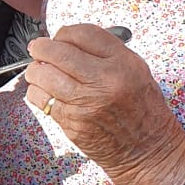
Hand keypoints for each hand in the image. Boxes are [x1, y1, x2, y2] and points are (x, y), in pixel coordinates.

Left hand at [23, 25, 184, 184]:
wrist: (149, 151)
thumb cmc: (144, 112)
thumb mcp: (137, 72)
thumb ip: (106, 54)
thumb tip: (70, 42)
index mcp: (123, 64)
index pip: (83, 34)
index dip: (65, 32)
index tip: (59, 37)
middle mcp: (104, 80)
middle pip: (58, 51)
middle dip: (41, 47)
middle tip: (38, 49)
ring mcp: (85, 102)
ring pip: (42, 74)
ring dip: (35, 70)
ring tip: (39, 71)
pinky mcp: (71, 122)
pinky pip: (40, 99)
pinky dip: (37, 92)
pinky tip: (45, 92)